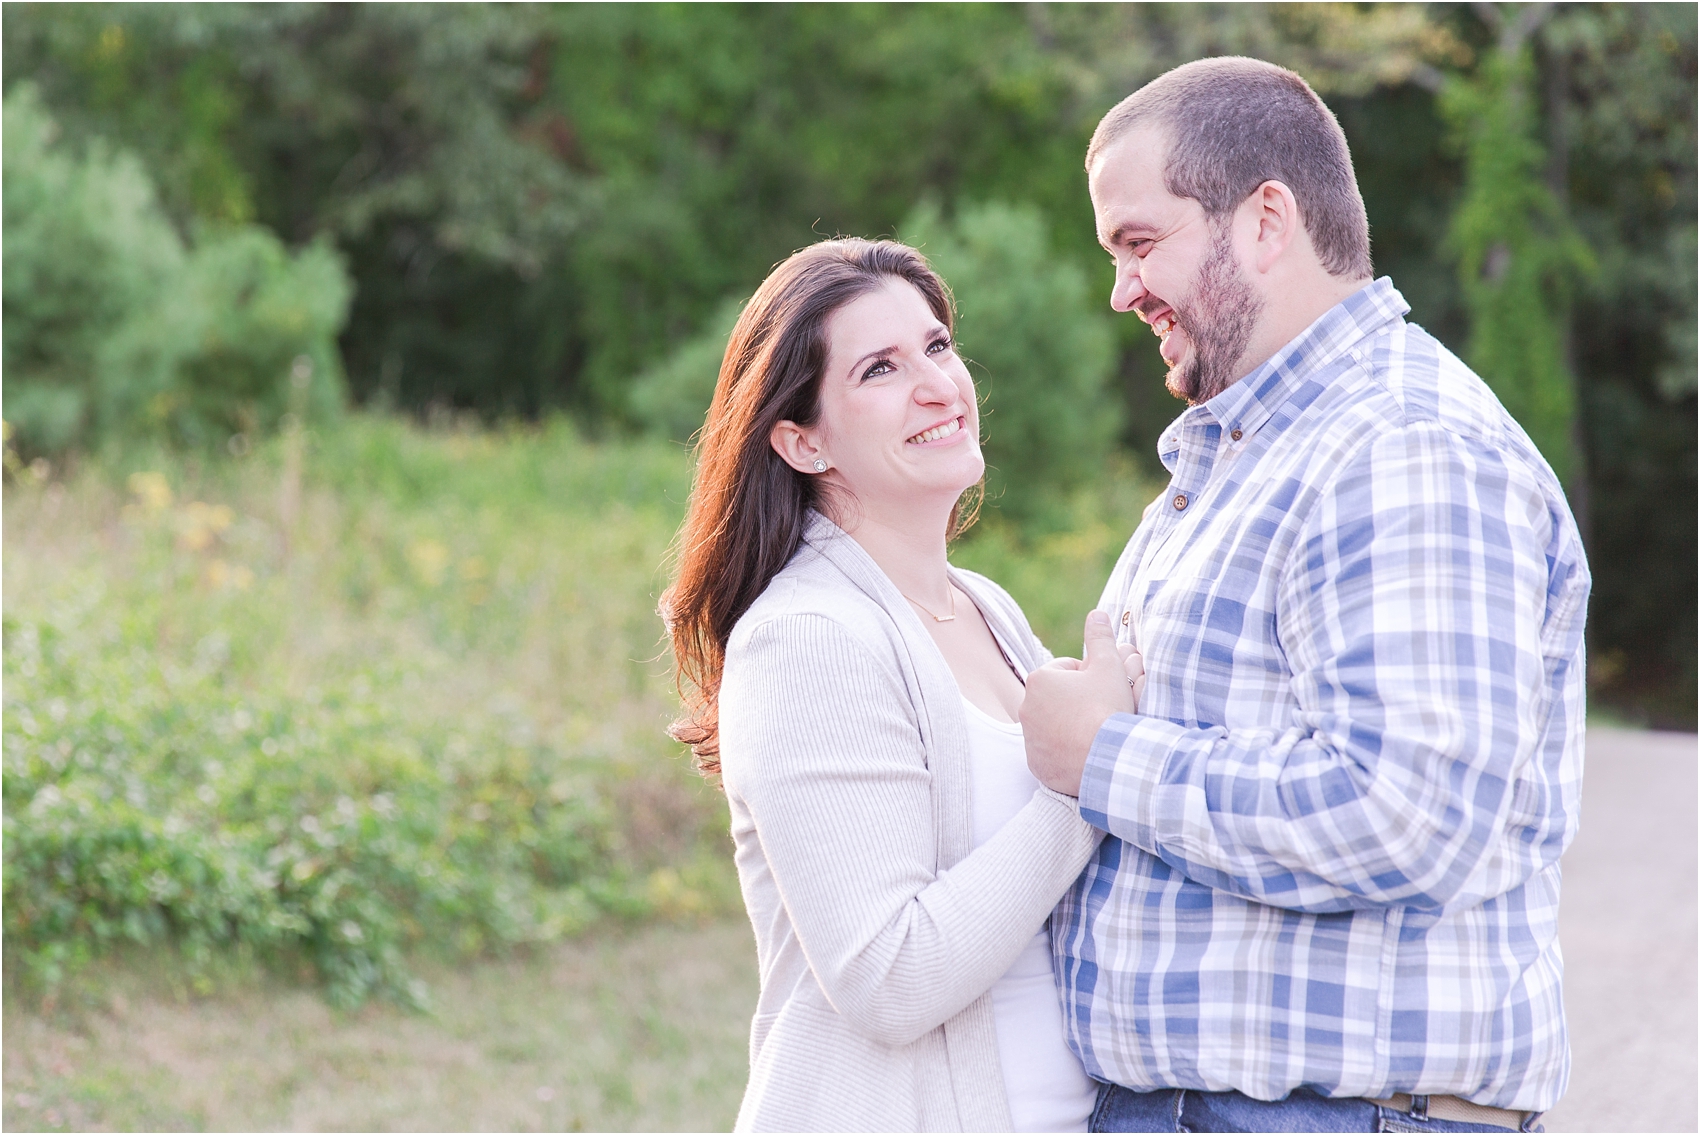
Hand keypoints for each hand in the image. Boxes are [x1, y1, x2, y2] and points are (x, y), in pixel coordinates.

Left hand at [1020, 610, 1137, 795]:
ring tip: (1095, 732)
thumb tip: (1097, 614)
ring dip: (1072, 724)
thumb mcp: (1108, 666)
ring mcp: (1029, 738)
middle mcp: (1025, 707)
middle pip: (1060, 697)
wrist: (1107, 760)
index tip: (1104, 691)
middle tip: (1103, 712)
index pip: (1068, 669)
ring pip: (1055, 724)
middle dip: (1079, 700)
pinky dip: (1065, 750)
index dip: (1091, 677)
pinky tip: (1085, 752)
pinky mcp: (1036, 763)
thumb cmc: (1107, 709)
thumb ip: (1100, 637)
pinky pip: (1051, 751)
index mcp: (1039, 679)